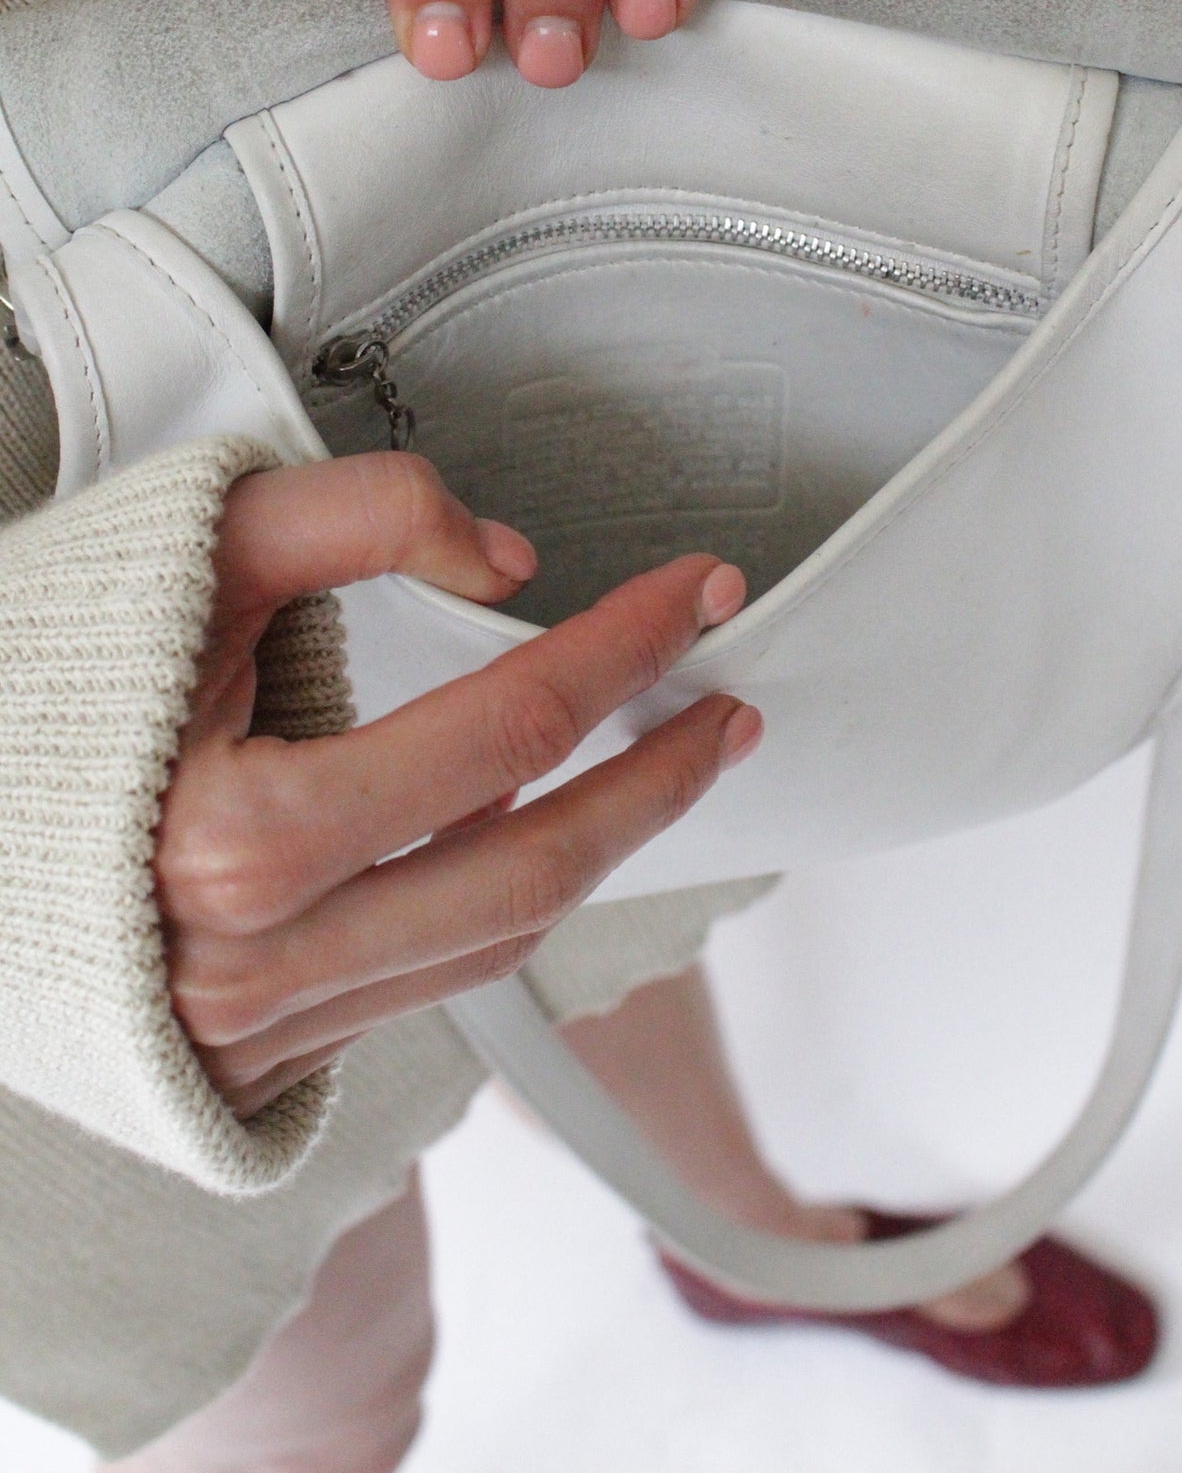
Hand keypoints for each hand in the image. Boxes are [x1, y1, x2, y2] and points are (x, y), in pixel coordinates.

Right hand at [156, 455, 758, 1116]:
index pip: (505, 727)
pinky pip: (425, 985)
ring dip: (601, 851)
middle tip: (726, 707)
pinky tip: (533, 836)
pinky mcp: (258, 1054)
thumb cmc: (41, 682)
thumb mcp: (186, 548)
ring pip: (490, 944)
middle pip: (532, 868)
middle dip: (657, 781)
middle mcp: (252, 959)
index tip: (694, 593)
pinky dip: (500, 907)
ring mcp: (258, 1025)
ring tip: (666, 770)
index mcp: (234, 838)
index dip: (626, 648)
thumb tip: (504, 560)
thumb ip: (356, 514)